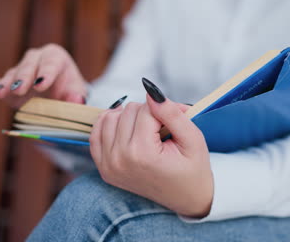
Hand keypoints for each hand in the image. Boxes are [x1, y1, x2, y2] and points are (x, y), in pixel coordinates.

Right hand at [0, 43, 86, 107]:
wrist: (60, 92)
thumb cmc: (70, 89)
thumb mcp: (77, 91)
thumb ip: (77, 96)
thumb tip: (77, 100)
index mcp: (55, 56)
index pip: (51, 63)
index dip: (46, 74)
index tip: (42, 84)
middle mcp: (35, 59)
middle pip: (28, 66)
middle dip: (23, 77)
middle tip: (20, 89)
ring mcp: (19, 70)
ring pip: (12, 75)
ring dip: (5, 85)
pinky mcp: (8, 84)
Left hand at [90, 80, 212, 217]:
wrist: (186, 198)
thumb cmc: (193, 169)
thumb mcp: (193, 139)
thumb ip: (172, 113)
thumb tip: (150, 90)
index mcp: (142, 154)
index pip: (146, 109)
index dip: (164, 110)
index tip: (176, 122)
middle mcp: (119, 160)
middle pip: (128, 110)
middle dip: (148, 114)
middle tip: (163, 130)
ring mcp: (108, 165)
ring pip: (110, 116)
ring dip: (129, 118)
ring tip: (147, 132)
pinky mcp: (103, 168)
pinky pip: (96, 132)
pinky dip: (111, 124)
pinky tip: (127, 130)